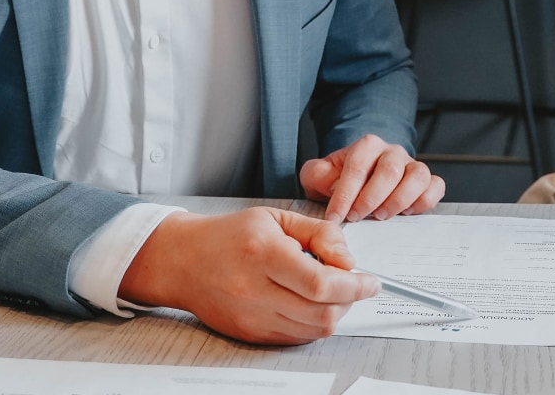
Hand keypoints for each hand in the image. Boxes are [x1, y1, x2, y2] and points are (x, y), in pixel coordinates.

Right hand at [118, 207, 378, 343]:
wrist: (184, 260)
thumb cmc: (231, 234)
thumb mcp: (277, 217)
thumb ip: (320, 234)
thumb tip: (349, 260)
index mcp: (263, 254)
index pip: (321, 284)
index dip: (354, 286)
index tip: (370, 281)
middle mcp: (255, 291)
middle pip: (321, 313)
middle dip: (349, 301)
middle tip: (354, 284)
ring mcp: (252, 318)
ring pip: (312, 330)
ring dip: (333, 313)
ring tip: (330, 290)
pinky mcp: (250, 335)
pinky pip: (295, 337)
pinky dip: (312, 323)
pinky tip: (309, 302)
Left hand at [299, 134, 444, 223]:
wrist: (362, 177)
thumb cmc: (341, 178)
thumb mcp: (320, 174)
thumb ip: (316, 174)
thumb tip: (327, 182)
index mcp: (366, 146)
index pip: (357, 166)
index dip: (346, 194)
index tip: (336, 216)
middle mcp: (392, 152)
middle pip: (389, 171)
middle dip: (371, 198)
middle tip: (357, 217)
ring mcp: (412, 165)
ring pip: (417, 176)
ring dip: (399, 200)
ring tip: (381, 216)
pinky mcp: (427, 181)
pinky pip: (436, 186)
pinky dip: (425, 202)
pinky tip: (407, 213)